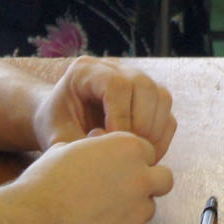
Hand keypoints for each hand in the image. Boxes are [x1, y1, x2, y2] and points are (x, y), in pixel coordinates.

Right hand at [11, 132, 173, 223]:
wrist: (33, 222)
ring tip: (99, 214)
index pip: (148, 153)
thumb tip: (96, 142)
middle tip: (124, 192)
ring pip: (148, 208)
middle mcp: (141, 176)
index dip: (132, 162)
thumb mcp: (67, 149)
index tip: (116, 171)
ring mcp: (140, 210)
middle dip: (148, 184)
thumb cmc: (45, 182)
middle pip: (163, 179)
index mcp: (128, 148)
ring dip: (132, 211)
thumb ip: (93, 147)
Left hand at [34, 56, 176, 158]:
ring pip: (161, 97)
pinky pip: (166, 113)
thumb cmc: (56, 128)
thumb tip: (112, 154)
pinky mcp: (149, 97)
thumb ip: (82, 145)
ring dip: (155, 131)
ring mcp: (135, 79)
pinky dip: (161, 137)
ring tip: (139, 156)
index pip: (117, 85)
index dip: (121, 116)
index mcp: (86, 71)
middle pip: (144, 86)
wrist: (60, 122)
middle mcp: (115, 68)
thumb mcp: (58, 137)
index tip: (114, 144)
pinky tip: (145, 155)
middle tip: (130, 153)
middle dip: (141, 124)